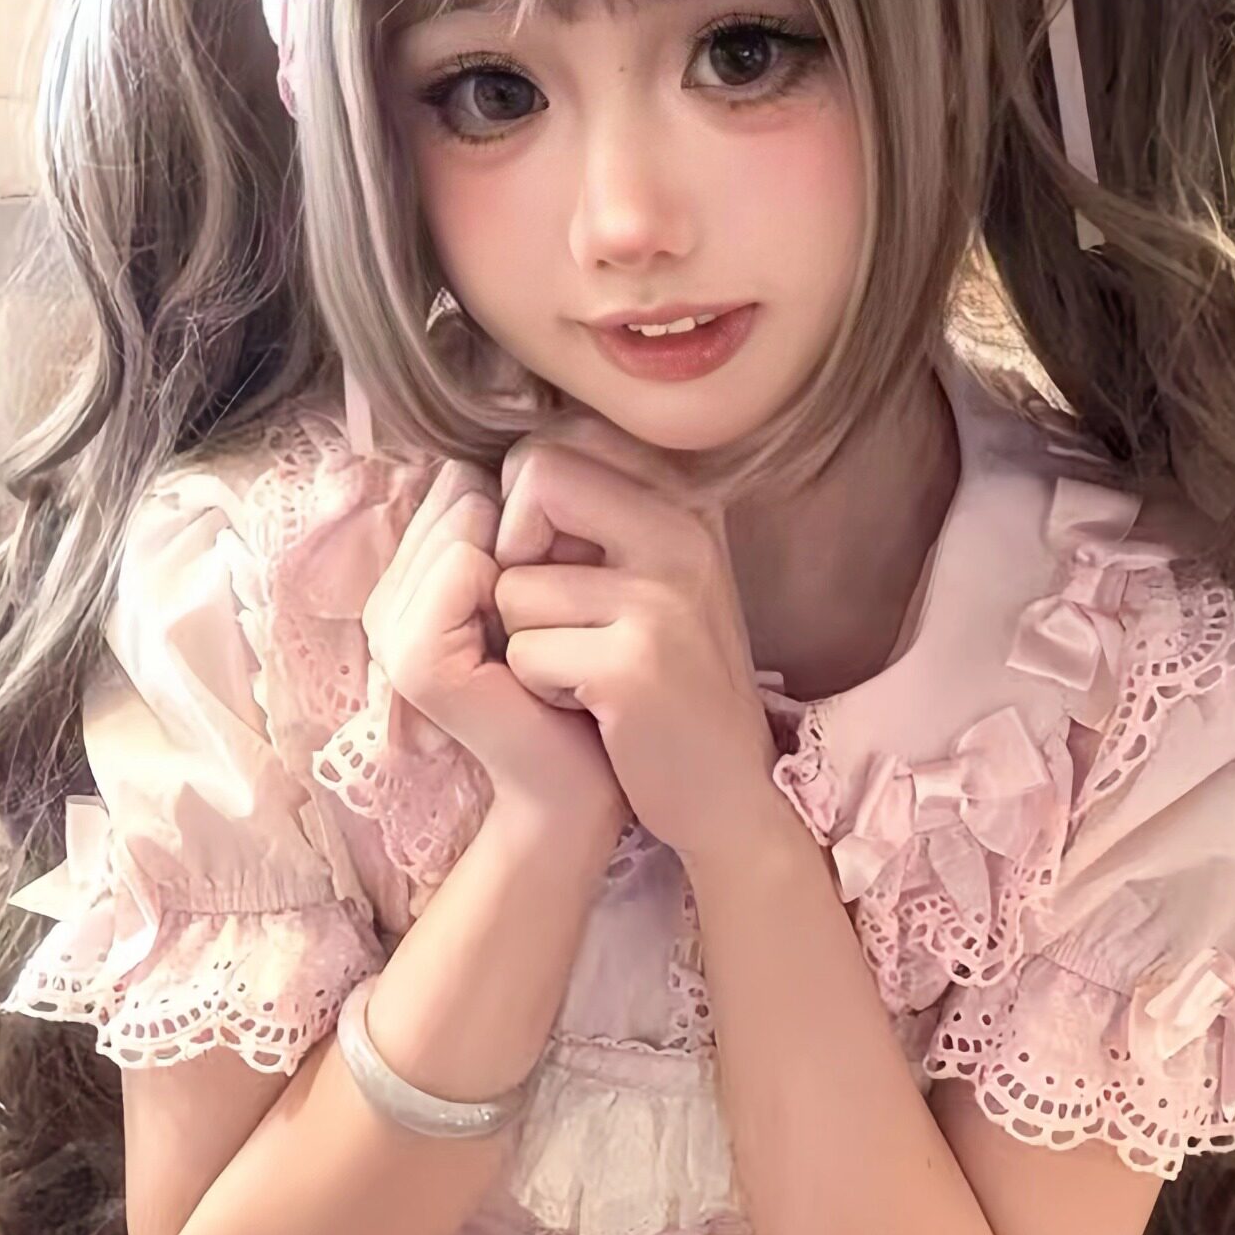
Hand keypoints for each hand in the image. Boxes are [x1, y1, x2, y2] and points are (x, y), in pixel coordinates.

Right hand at [361, 459, 627, 850]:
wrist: (593, 775)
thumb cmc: (583, 678)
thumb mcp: (552, 584)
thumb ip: (521, 519)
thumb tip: (539, 430)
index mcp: (415, 581)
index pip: (456, 482)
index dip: (525, 504)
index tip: (567, 568)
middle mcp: (391, 601)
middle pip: (455, 492)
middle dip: (524, 523)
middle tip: (566, 596)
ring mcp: (393, 632)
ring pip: (459, 522)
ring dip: (527, 556)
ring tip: (552, 619)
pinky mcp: (416, 661)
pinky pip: (464, 568)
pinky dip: (515, 584)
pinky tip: (540, 630)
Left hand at [492, 422, 787, 872]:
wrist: (730, 791)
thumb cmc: (671, 684)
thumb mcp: (657, 580)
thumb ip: (602, 516)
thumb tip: (505, 466)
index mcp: (687, 503)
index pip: (560, 442)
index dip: (525, 503)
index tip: (548, 560)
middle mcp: (683, 533)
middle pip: (536, 477)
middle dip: (511, 550)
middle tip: (546, 613)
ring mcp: (663, 598)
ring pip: (514, 584)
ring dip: (525, 639)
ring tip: (584, 672)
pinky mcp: (635, 666)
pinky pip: (525, 653)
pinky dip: (540, 688)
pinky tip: (592, 708)